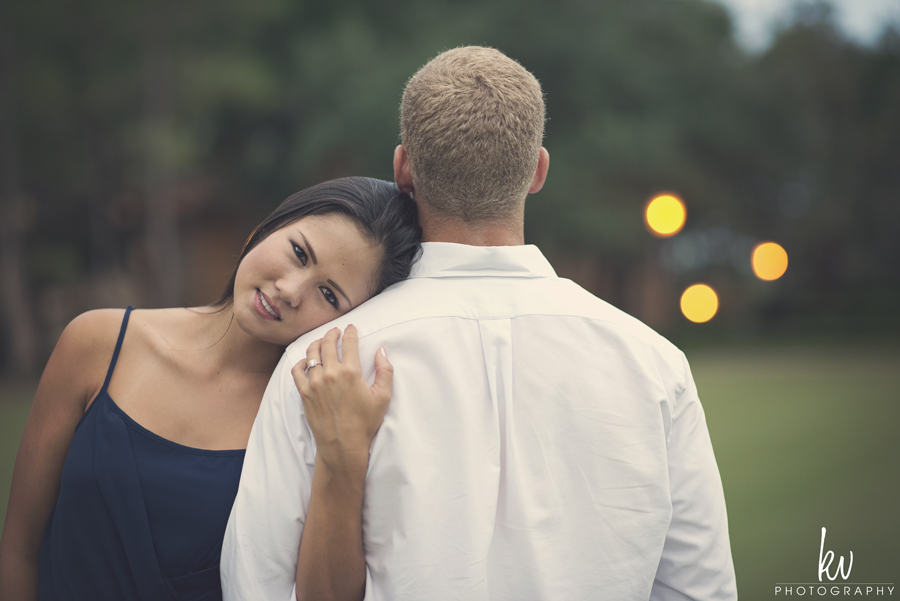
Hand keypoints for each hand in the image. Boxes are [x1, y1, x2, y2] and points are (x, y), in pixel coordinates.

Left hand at [291, 325, 392, 475]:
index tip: (351, 328)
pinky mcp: (304, 393)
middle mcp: (331, 373)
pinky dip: (301, 362)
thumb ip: (385, 371)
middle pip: (328, 343)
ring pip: (312, 353)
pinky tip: (307, 361)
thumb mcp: (382, 397)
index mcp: (351, 372)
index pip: (349, 343)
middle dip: (332, 333)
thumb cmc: (365, 423)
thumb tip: (381, 351)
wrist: (343, 445)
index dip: (350, 332)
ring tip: (321, 341)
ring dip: (317, 343)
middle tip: (335, 331)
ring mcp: (315, 383)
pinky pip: (297, 370)